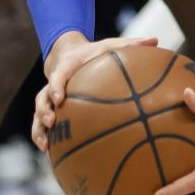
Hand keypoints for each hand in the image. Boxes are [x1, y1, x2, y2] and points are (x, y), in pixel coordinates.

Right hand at [31, 33, 159, 150]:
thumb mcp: (110, 45)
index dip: (56, 86)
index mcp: (67, 68)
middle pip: (42, 97)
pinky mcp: (50, 110)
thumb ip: (130, 44)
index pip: (57, 76)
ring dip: (39, 129)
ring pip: (38, 114)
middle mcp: (54, 84)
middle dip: (44, 110)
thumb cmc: (94, 53)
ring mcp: (49, 98)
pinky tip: (50, 154)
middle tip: (51, 121)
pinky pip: (42, 125)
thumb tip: (156, 40)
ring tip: (45, 145)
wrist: (69, 55)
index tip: (60, 98)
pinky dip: (43, 138)